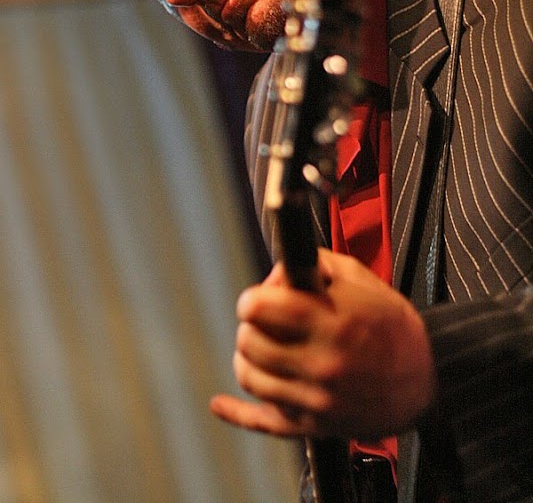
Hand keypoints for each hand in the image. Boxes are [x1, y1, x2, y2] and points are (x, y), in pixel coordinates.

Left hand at [210, 248, 435, 441]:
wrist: (426, 379)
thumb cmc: (392, 325)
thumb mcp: (360, 279)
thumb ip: (317, 264)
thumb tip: (277, 271)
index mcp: (331, 321)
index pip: (260, 307)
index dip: (253, 299)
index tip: (258, 299)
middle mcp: (321, 361)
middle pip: (249, 342)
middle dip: (251, 326)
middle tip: (264, 323)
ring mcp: (316, 397)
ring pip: (250, 377)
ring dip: (248, 357)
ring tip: (261, 348)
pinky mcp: (315, 424)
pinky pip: (265, 423)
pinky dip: (236, 414)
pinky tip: (219, 404)